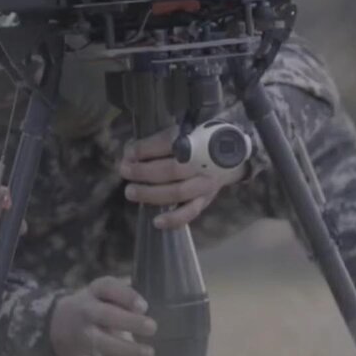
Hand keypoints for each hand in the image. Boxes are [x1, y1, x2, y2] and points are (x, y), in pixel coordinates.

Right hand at [50, 277, 156, 355]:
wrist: (65, 322)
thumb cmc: (100, 303)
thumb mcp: (109, 292)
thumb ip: (127, 297)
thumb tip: (144, 310)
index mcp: (96, 290)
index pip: (109, 287)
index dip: (127, 296)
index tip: (145, 306)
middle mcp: (88, 310)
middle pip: (105, 315)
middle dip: (129, 322)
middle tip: (152, 328)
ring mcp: (86, 333)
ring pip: (103, 343)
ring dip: (128, 351)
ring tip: (150, 354)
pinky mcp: (89, 352)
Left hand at [118, 125, 245, 229]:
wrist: (230, 156)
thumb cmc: (197, 143)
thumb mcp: (181, 133)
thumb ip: (156, 142)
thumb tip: (129, 152)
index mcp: (195, 141)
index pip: (166, 144)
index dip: (144, 149)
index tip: (128, 152)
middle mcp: (201, 164)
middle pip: (170, 170)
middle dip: (143, 172)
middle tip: (125, 171)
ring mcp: (204, 184)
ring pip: (177, 192)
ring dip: (150, 194)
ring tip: (130, 192)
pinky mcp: (204, 200)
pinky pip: (190, 213)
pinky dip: (173, 219)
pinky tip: (156, 222)